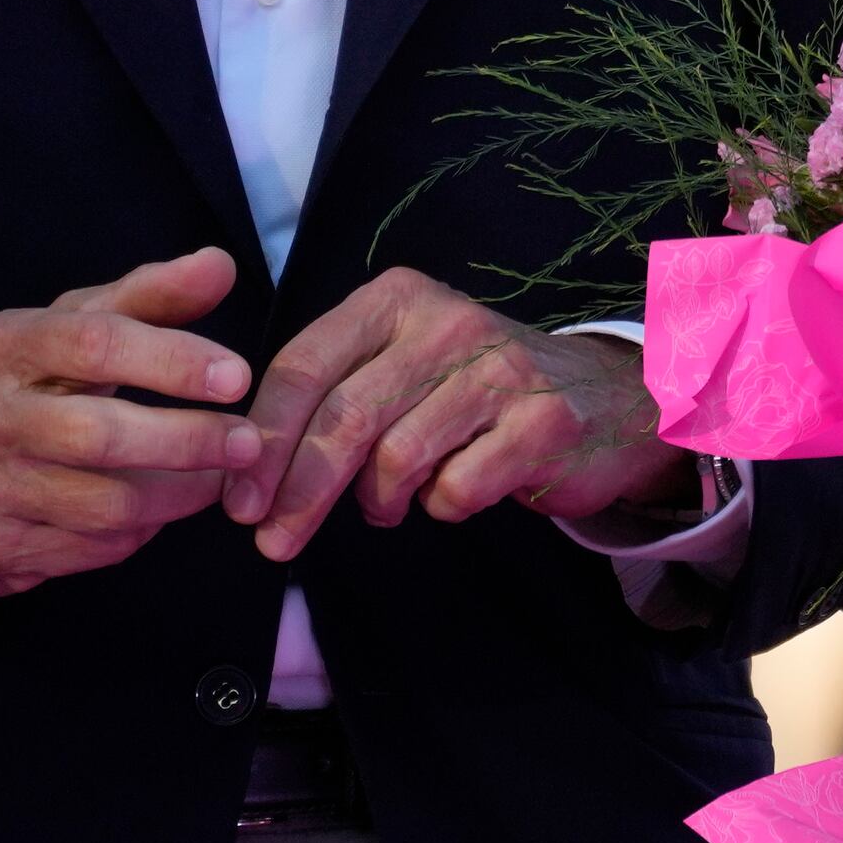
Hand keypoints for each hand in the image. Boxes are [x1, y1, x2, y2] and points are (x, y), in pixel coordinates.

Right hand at [0, 249, 262, 601]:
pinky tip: (160, 509)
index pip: (96, 345)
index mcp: (7, 348)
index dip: (175, 360)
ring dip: (180, 495)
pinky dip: (141, 531)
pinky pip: (92, 548)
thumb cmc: (26, 381)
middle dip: (190, 441)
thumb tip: (218, 265)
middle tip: (249, 442)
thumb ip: (149, 295)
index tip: (238, 376)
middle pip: (101, 436)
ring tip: (219, 476)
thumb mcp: (71, 325)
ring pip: (105, 505)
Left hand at [224, 270, 690, 559]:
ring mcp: (503, 368)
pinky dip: (440, 506)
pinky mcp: (544, 420)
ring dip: (377, 502)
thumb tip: (246, 472)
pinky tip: (451, 493)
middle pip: (345, 417)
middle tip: (273, 543)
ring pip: (396, 459)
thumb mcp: (399, 364)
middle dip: (298, 492)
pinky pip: (456, 488)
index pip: (303, 366)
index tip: (239, 504)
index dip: (262, 442)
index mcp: (399, 299)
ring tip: (386, 505)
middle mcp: (449, 322)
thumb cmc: (473, 389)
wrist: (604, 394)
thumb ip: (332, 394)